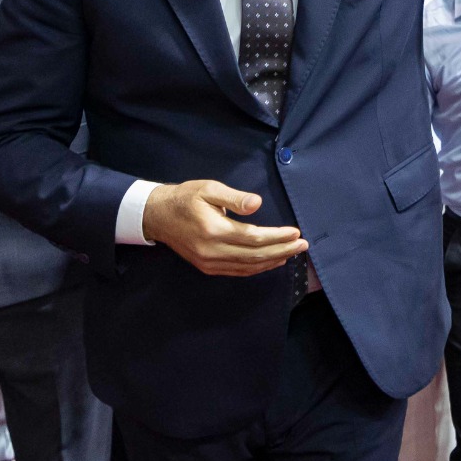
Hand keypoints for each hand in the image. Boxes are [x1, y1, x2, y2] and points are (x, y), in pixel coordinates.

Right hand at [141, 179, 307, 276]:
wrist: (158, 216)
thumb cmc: (185, 198)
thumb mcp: (208, 189)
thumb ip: (234, 198)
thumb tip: (257, 204)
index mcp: (214, 230)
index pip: (254, 238)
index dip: (277, 237)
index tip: (296, 232)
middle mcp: (213, 251)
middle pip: (255, 255)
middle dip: (282, 250)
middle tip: (303, 245)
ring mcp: (210, 262)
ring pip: (249, 267)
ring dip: (273, 261)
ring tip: (292, 253)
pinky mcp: (208, 267)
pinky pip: (238, 271)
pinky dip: (258, 268)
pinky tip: (271, 261)